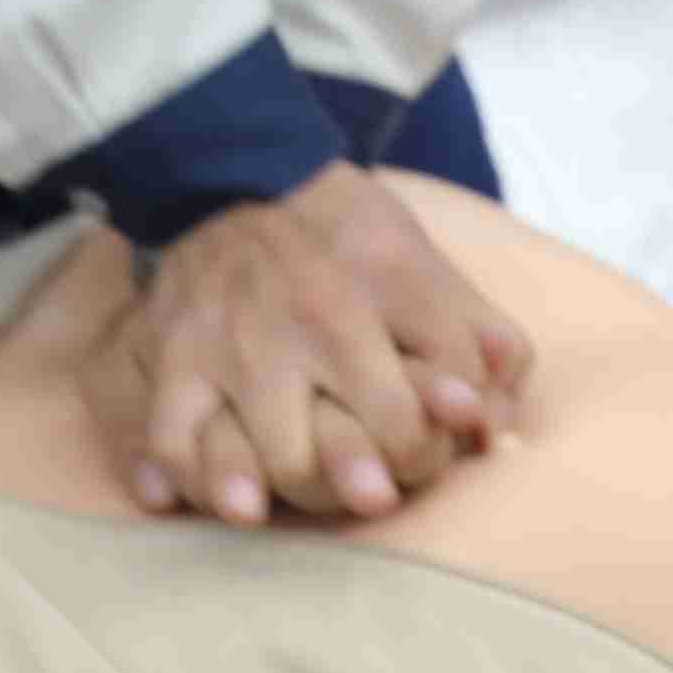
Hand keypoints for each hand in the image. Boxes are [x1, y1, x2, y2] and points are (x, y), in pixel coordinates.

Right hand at [86, 171, 538, 526]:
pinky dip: (200, 484)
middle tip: (378, 490)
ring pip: (276, 461)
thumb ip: (477, 333)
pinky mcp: (174, 358)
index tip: (435, 440)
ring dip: (303, 496)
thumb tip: (498, 428)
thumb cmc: (339, 228)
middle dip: (377, 478)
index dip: (441, 435)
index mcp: (375, 287)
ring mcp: (234, 344)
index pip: (432, 392)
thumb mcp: (421, 256)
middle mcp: (306, 318)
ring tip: (312, 500)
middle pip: (360, 441)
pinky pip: (178, 444)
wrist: (226, 171)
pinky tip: (233, 501)